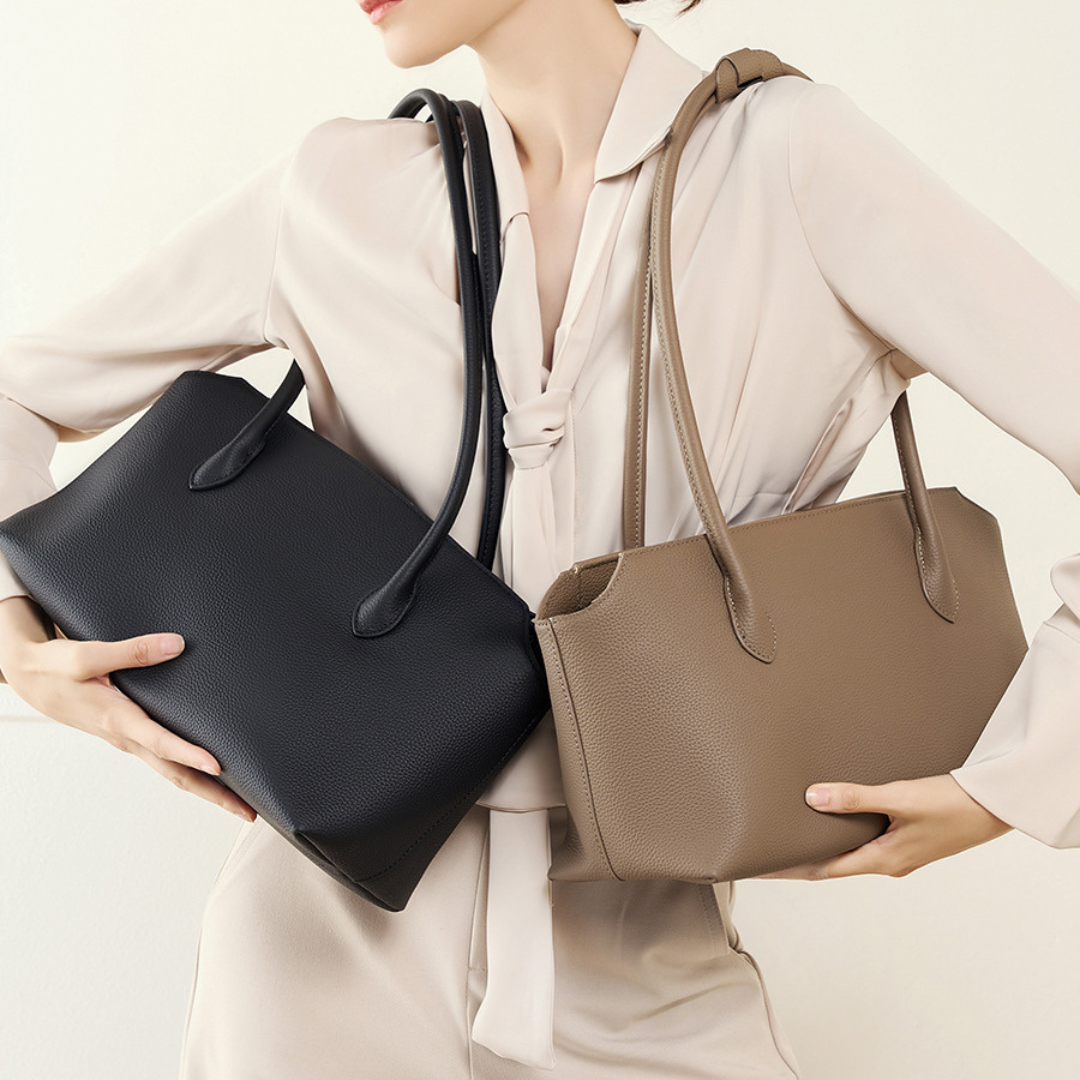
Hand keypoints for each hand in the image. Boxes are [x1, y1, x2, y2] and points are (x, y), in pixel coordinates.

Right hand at [0, 594, 255, 822]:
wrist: (29, 679)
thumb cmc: (55, 667)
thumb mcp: (87, 655)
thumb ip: (133, 651)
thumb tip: (176, 646)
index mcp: (116, 719)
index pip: (160, 742)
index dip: (189, 753)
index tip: (218, 765)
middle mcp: (126, 737)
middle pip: (175, 773)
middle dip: (212, 794)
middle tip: (247, 811)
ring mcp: (129, 740)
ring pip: (172, 771)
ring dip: (206, 789)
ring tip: (240, 803)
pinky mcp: (131, 735)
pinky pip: (165, 759)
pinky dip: (189, 772)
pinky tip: (211, 774)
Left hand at [751, 773, 1012, 879]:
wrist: (995, 806)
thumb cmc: (953, 805)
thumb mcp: (899, 799)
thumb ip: (856, 799)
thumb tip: (813, 799)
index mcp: (882, 860)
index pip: (822, 869)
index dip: (788, 868)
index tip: (759, 868)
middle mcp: (888, 861)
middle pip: (833, 863)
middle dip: (799, 858)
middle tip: (767, 850)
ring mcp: (900, 852)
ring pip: (849, 851)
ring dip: (821, 845)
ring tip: (792, 834)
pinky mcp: (909, 838)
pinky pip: (866, 839)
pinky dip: (844, 833)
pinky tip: (835, 819)